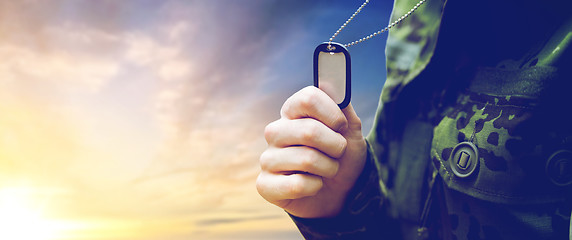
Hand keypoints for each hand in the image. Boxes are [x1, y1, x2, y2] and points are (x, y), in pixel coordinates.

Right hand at [256, 86, 366, 217]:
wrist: (341, 192)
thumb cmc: (343, 157)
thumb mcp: (351, 131)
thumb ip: (342, 106)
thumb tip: (329, 81)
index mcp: (292, 112)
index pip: (307, 98)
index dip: (332, 113)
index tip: (341, 125)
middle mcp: (275, 132)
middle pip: (309, 130)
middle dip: (336, 145)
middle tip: (338, 152)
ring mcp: (267, 158)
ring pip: (307, 159)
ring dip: (329, 168)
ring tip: (327, 170)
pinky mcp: (265, 184)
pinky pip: (297, 184)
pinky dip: (315, 187)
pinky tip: (312, 185)